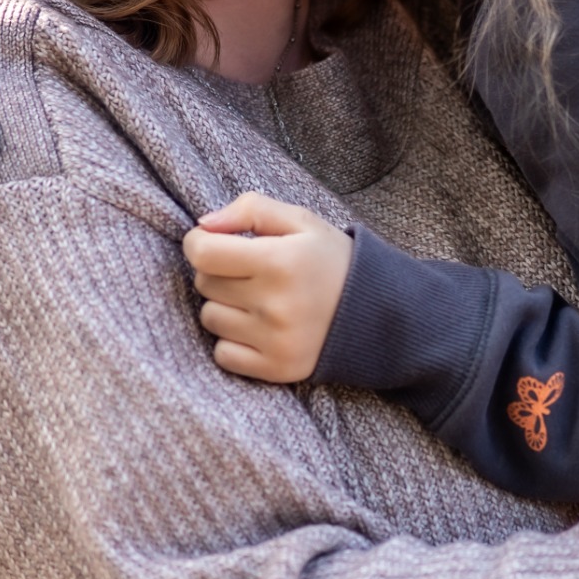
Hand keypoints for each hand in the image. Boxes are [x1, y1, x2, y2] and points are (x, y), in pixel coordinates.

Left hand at [182, 193, 353, 381]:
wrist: (378, 312)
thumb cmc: (332, 260)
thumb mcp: (301, 220)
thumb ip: (250, 209)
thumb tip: (203, 225)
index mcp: (280, 261)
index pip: (203, 253)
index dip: (199, 242)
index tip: (215, 243)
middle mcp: (275, 304)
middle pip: (204, 284)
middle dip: (218, 271)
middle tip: (249, 270)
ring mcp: (275, 341)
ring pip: (210, 319)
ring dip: (224, 306)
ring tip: (257, 299)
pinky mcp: (276, 369)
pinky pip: (222, 354)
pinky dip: (232, 341)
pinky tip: (259, 328)